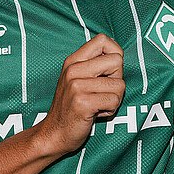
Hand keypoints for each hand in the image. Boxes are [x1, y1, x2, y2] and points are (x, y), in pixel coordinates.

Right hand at [35, 34, 124, 156]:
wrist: (54, 134)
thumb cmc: (71, 107)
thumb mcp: (75, 78)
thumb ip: (92, 64)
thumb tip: (117, 51)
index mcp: (73, 60)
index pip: (103, 39)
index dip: (114, 54)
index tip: (109, 71)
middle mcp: (73, 70)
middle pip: (117, 61)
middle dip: (117, 79)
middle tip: (103, 92)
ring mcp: (77, 86)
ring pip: (119, 84)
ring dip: (114, 99)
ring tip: (98, 104)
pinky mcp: (83, 103)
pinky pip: (114, 100)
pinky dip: (111, 110)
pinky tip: (97, 113)